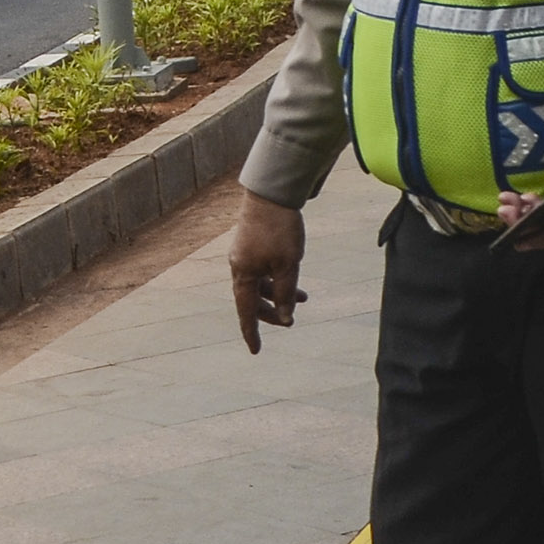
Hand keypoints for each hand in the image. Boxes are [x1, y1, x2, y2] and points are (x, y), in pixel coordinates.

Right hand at [229, 194, 307, 353]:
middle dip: (271, 313)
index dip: (252, 333)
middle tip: (290, 322)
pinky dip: (276, 278)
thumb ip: (286, 294)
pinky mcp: (251, 243)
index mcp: (243, 275)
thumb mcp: (288, 265)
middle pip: (252, 300)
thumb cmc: (279, 229)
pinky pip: (261, 270)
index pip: (246, 312)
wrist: (271, 192)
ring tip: (304, 297)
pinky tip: (291, 274)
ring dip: (279, 294)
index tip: (255, 351)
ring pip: (260, 284)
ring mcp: (244, 254)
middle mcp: (239, 266)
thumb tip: (284, 318)